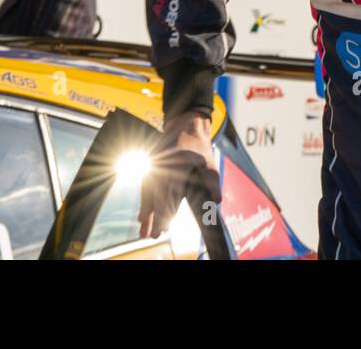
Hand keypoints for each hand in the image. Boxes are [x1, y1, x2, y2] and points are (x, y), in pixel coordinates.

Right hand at [137, 110, 219, 239]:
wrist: (185, 125)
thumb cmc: (200, 147)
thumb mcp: (210, 162)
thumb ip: (212, 181)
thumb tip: (217, 201)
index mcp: (180, 162)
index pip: (171, 190)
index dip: (167, 209)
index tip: (165, 225)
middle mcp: (165, 164)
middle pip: (157, 194)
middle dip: (155, 216)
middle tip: (154, 234)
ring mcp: (157, 164)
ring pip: (149, 191)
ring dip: (147, 211)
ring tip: (144, 229)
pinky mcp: (152, 166)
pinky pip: (146, 186)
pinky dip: (145, 201)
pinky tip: (143, 215)